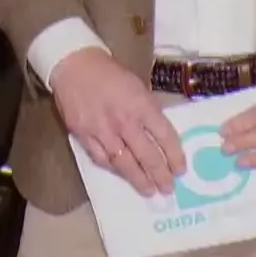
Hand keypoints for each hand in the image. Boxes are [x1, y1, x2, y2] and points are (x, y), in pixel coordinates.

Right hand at [50, 49, 183, 197]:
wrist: (75, 65)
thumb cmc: (110, 74)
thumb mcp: (138, 86)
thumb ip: (149, 110)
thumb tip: (160, 135)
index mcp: (141, 105)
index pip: (165, 136)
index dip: (175, 156)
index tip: (180, 170)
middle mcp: (124, 121)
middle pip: (147, 155)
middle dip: (160, 175)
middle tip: (168, 188)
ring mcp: (102, 130)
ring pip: (124, 163)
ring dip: (138, 179)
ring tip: (148, 191)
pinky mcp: (83, 135)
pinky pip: (102, 159)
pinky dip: (114, 168)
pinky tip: (122, 174)